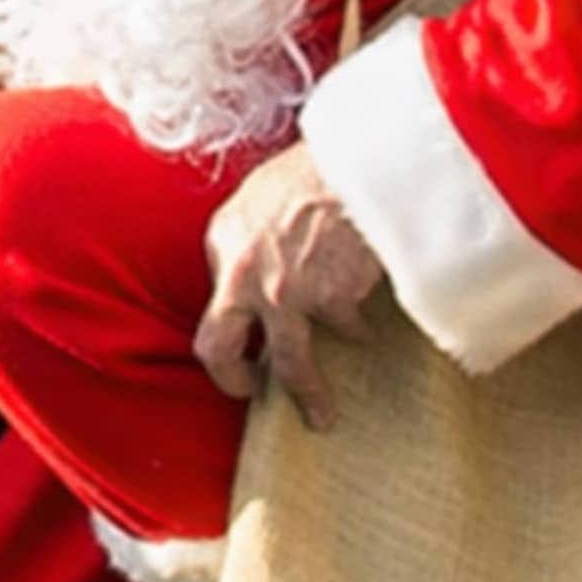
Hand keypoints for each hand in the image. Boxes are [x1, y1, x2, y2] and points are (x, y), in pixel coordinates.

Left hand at [195, 143, 393, 424]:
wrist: (361, 167)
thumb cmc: (313, 175)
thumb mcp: (259, 202)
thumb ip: (250, 243)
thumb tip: (255, 276)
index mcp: (222, 245)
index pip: (211, 304)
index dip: (229, 333)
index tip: (242, 351)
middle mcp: (242, 275)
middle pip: (218, 349)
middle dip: (232, 380)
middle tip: (249, 394)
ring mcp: (285, 294)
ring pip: (289, 364)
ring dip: (308, 394)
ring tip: (321, 415)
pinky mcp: (331, 302)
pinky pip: (348, 331)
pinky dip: (360, 333)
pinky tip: (370, 327)